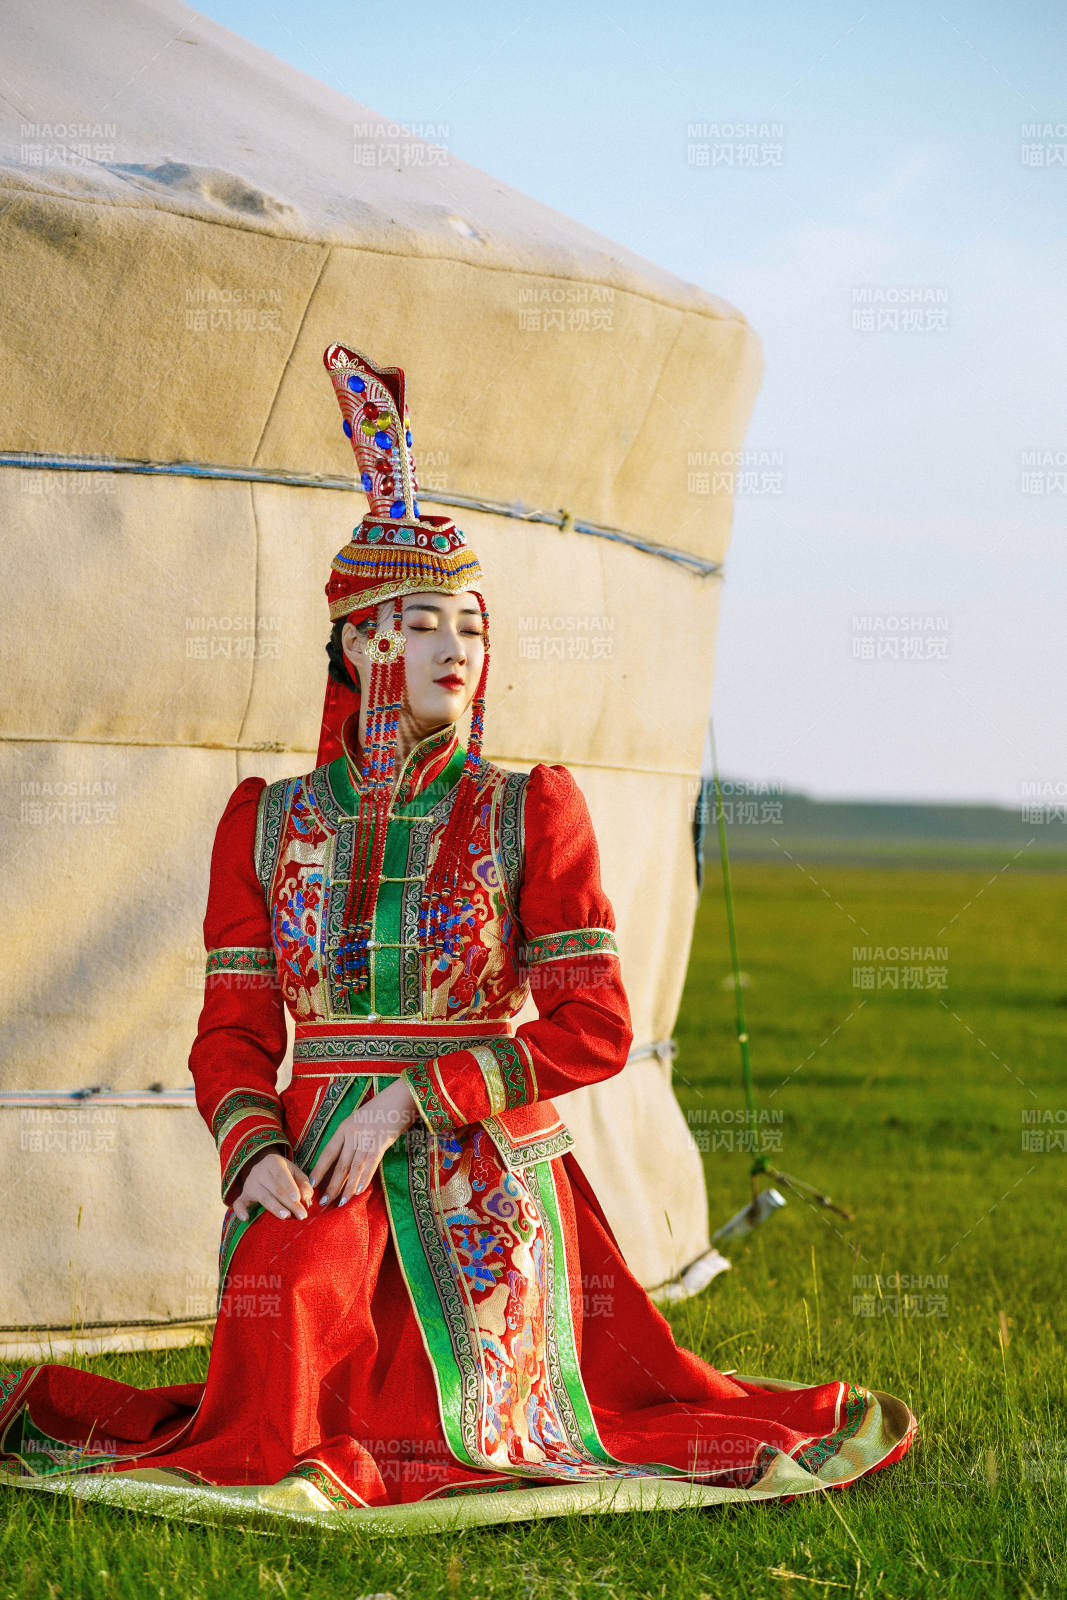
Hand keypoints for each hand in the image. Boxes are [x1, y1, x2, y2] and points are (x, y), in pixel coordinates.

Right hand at [232, 1149, 313, 1221]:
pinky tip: (245, 1218)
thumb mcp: (296, 1173)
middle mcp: (259, 1171)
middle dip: (289, 1203)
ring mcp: (250, 1183)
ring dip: (275, 1208)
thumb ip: (304, 1184)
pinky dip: (240, 1211)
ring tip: (287, 1216)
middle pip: (275, 1189)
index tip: (298, 1199)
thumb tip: (306, 1198)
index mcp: (273, 1162)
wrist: (264, 1168)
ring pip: (263, 1197)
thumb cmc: (285, 1173)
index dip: (290, 1187)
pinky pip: (239, 1203)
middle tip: (301, 1215)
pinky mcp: (243, 1195)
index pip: (282, 1176)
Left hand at [310, 1076, 419, 1207]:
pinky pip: (371, 1163)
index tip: (311, 1184)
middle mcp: (353, 1133)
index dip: (319, 1169)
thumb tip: (345, 1160)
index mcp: (344, 1127)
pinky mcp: (381, 1141)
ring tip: (341, 1202)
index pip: (327, 1152)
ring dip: (347, 1187)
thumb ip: (352, 1137)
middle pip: (340, 1164)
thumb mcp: (360, 1120)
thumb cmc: (381, 1110)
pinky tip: (359, 1190)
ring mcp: (366, 1137)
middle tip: (324, 1202)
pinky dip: (364, 1177)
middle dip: (331, 1185)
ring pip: (354, 1167)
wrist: (400, 1097)